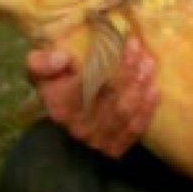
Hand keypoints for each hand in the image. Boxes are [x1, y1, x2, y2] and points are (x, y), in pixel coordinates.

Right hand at [25, 37, 158, 157]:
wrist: (63, 114)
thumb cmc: (55, 83)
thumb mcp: (38, 69)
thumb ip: (41, 62)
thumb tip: (62, 58)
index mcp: (60, 106)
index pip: (91, 84)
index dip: (114, 63)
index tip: (131, 42)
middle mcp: (78, 127)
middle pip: (112, 100)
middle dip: (133, 74)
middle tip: (145, 54)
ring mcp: (96, 141)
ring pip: (125, 114)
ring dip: (141, 89)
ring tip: (150, 66)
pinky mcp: (113, 148)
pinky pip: (133, 131)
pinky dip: (146, 110)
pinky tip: (154, 91)